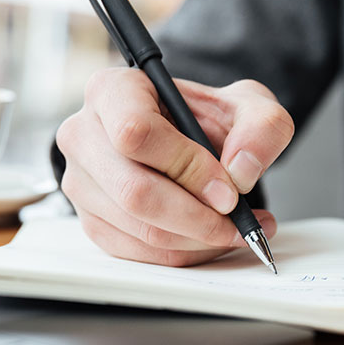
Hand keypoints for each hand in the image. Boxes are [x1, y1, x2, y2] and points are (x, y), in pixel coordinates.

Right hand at [56, 68, 293, 265]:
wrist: (196, 140)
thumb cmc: (211, 118)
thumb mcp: (251, 106)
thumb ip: (261, 127)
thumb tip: (241, 170)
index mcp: (112, 91)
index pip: (136, 133)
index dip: (186, 167)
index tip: (228, 189)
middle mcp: (84, 135)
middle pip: (134, 190)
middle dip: (197, 216)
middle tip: (238, 221)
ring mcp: (81, 182)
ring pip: (139, 228)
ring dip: (198, 240)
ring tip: (238, 230)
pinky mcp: (92, 221)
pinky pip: (138, 252)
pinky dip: (184, 253)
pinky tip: (212, 239)